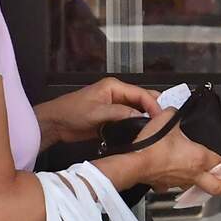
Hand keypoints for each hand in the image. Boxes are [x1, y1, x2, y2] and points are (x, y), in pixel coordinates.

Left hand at [35, 77, 160, 146]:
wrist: (56, 123)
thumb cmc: (71, 112)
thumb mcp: (96, 113)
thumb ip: (119, 113)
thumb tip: (140, 116)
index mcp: (114, 86)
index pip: (140, 93)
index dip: (153, 104)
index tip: (161, 117)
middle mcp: (116, 94)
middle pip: (141, 100)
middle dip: (153, 110)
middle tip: (164, 124)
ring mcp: (114, 106)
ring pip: (137, 111)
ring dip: (145, 119)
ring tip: (156, 130)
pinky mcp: (112, 118)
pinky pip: (129, 120)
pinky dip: (136, 125)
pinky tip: (142, 134)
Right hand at [135, 109, 220, 195]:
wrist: (136, 163)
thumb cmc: (153, 146)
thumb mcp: (167, 119)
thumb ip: (174, 114)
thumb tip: (173, 111)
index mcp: (199, 157)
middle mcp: (193, 173)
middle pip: (218, 186)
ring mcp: (179, 181)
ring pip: (196, 187)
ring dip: (200, 183)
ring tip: (199, 177)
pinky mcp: (165, 185)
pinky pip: (173, 186)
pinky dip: (175, 182)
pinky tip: (172, 175)